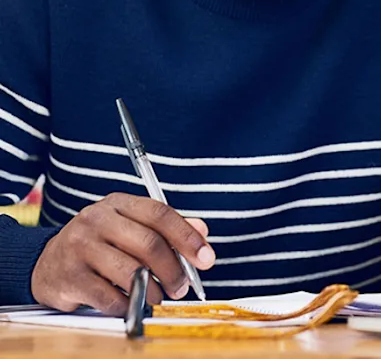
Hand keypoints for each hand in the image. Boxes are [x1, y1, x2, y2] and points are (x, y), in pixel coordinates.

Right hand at [31, 193, 215, 314]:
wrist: (46, 263)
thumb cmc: (98, 244)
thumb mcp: (129, 227)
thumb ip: (165, 228)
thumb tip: (202, 231)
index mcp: (117, 203)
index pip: (160, 213)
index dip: (187, 236)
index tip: (206, 257)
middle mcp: (97, 219)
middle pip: (148, 243)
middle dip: (174, 269)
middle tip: (182, 287)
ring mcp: (80, 247)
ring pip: (131, 271)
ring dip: (153, 291)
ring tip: (158, 297)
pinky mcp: (70, 276)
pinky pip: (110, 296)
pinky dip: (128, 305)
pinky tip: (132, 304)